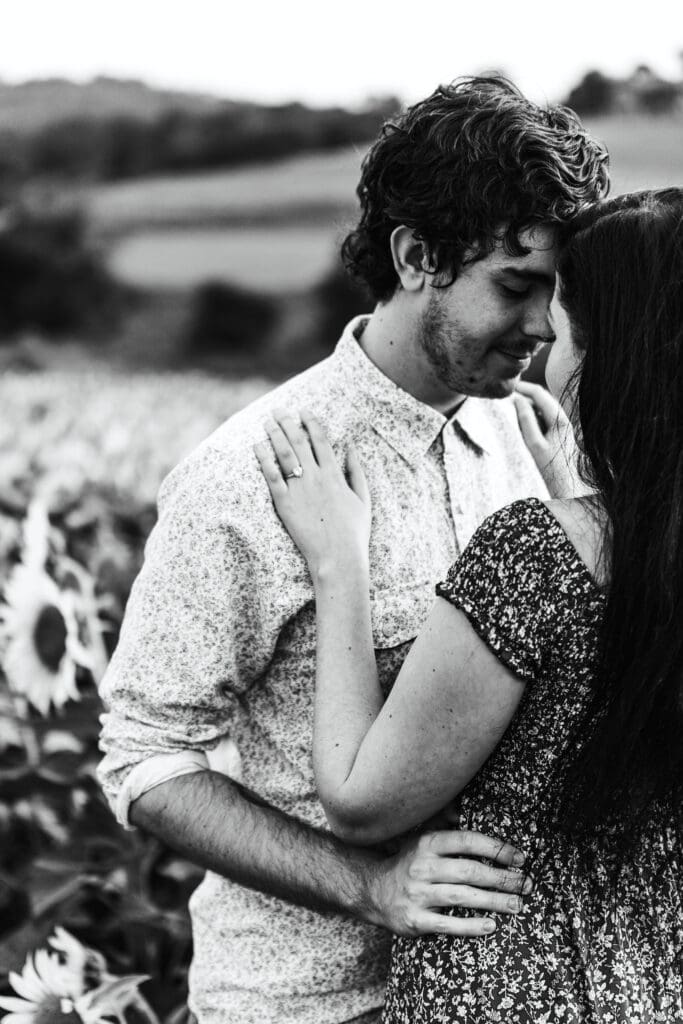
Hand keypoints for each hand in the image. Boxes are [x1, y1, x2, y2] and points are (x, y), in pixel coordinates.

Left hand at [255, 408, 370, 576]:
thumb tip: (352, 447)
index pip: (321, 440)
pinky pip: (271, 476)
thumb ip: (356, 471)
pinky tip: (257, 446)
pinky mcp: (284, 504)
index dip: (311, 422)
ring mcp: (299, 490)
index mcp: (335, 475)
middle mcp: (316, 477)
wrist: (338, 558)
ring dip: (274, 434)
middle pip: (299, 441)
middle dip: (287, 422)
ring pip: (284, 454)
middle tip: (278, 410)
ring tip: (266, 422)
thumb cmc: (354, 532)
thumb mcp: (363, 499)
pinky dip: (264, 458)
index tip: (303, 410)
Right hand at [364, 830, 531, 936]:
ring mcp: (418, 894)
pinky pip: (448, 924)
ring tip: (517, 904)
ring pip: (463, 897)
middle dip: (503, 878)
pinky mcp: (415, 920)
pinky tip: (492, 925)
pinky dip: (472, 926)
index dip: (496, 848)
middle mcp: (422, 867)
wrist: (374, 892)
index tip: (519, 857)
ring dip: (495, 901)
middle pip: (470, 871)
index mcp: (428, 843)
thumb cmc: (409, 862)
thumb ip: (445, 821)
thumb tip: (466, 805)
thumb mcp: (422, 837)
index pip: (467, 840)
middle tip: (526, 884)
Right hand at [513, 381, 584, 498]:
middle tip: (502, 401)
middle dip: (522, 398)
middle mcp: (562, 421)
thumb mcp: (534, 444)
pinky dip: (529, 420)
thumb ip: (526, 420)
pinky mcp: (556, 436)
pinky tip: (517, 427)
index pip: (539, 393)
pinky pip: (540, 422)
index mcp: (560, 420)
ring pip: (539, 411)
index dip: (521, 388)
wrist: (566, 490)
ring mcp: (560, 428)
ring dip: (524, 410)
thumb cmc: (550, 470)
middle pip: (539, 400)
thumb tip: (517, 400)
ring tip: (507, 414)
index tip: (505, 388)